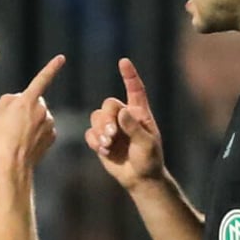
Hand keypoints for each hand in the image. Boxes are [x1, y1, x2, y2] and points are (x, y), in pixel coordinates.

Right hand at [0, 55, 64, 175]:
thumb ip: (10, 99)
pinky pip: (44, 129)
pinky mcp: (52, 136)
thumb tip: (21, 100)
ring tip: (19, 134)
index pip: (42, 79)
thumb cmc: (2, 136)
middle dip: (28, 107)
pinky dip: (37, 132)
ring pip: (41, 116)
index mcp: (29, 100)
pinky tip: (27, 141)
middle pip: (36, 102)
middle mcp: (43, 110)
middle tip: (13, 123)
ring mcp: (49, 123)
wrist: (13, 162)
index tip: (61, 58)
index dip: (52, 67)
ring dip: (32, 121)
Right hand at [84, 58, 164, 190]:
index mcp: (140, 113)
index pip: (135, 89)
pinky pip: (90, 133)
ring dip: (99, 131)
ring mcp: (111, 127)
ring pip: (96, 117)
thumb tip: (122, 112)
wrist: (140, 178)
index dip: (129, 75)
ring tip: (108, 146)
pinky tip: (103, 151)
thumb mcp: (147, 144)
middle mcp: (124, 116)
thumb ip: (134, 128)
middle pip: (108, 104)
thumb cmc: (149, 159)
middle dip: (107, 119)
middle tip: (111, 135)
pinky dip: (94, 141)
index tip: (123, 62)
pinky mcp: (101, 140)